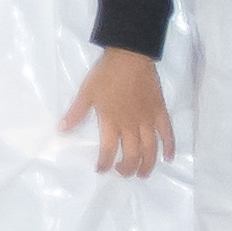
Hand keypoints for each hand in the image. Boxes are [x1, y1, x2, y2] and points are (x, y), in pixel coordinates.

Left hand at [64, 48, 172, 176]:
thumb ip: (76, 113)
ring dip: (147, 165)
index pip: (108, 150)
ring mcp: (147, 120)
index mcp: (111, 121)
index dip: (105, 163)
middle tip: (123, 173)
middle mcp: (131, 125)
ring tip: (143, 174)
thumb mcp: (87, 92)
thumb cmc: (106, 74)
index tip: (101, 170)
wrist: (129, 56)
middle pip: (132, 155)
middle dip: (127, 168)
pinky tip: (168, 158)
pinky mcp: (160, 112)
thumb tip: (62, 129)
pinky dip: (169, 147)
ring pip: (150, 149)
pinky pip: (167, 133)